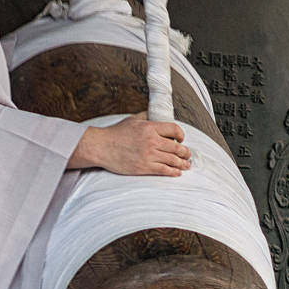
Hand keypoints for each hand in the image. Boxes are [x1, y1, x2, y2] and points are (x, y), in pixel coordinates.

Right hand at [72, 117, 191, 176]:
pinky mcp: (144, 167)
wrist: (101, 147)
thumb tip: (158, 116)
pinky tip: (177, 172)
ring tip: (187, 164)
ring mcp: (148, 155)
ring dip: (183, 163)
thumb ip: (147, 116)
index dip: (181, 135)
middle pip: (177, 147)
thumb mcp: (133, 119)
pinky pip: (164, 170)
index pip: (174, 129)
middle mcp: (151, 141)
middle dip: (185, 152)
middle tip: (187, 154)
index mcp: (150, 127)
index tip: (181, 139)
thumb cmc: (115, 133)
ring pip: (173, 160)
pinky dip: (173, 172)